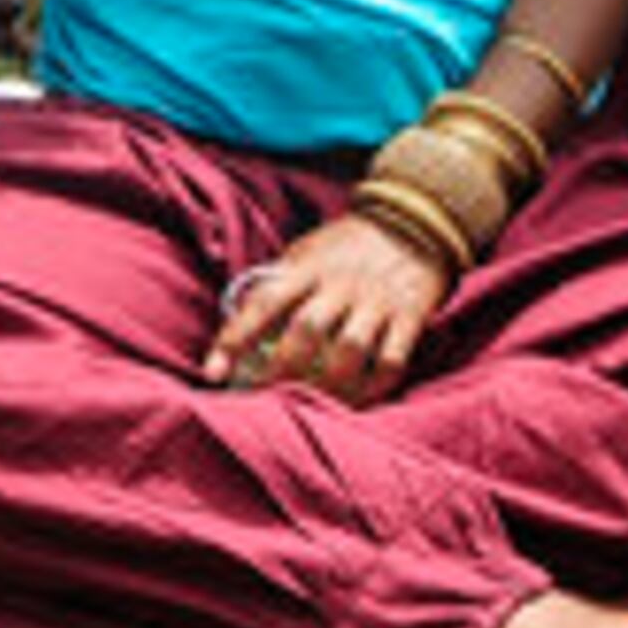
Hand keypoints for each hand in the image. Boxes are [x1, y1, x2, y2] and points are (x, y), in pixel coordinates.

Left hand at [200, 216, 448, 405]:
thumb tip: (238, 323)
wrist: (414, 221)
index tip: (213, 372)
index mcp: (309, 266)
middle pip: (306, 330)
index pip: (264, 302)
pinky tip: (356, 400)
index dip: (235, 338)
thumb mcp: (308, 249)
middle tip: (265, 399)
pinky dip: (373, 386)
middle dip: (282, 370)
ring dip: (327, 384)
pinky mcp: (409, 315)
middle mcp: (342, 282)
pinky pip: (391, 360)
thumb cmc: (348, 244)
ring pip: (349, 350)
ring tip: (311, 406)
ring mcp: (377, 300)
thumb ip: (280, 281)